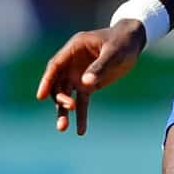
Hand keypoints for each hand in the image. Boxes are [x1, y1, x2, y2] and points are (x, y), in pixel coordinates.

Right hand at [35, 20, 146, 134]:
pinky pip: (81, 102)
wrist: (132, 43)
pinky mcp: (88, 86)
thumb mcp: (114, 53)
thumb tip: (85, 83)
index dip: (47, 81)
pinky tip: (81, 131)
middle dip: (60, 98)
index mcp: (74, 49)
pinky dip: (81, 115)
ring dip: (64, 111)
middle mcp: (72, 63)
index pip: (55, 66)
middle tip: (69, 107)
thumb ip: (100, 67)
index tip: (41, 96)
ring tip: (63, 128)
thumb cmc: (122, 42)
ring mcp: (78, 75)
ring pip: (66, 96)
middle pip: (58, 83)